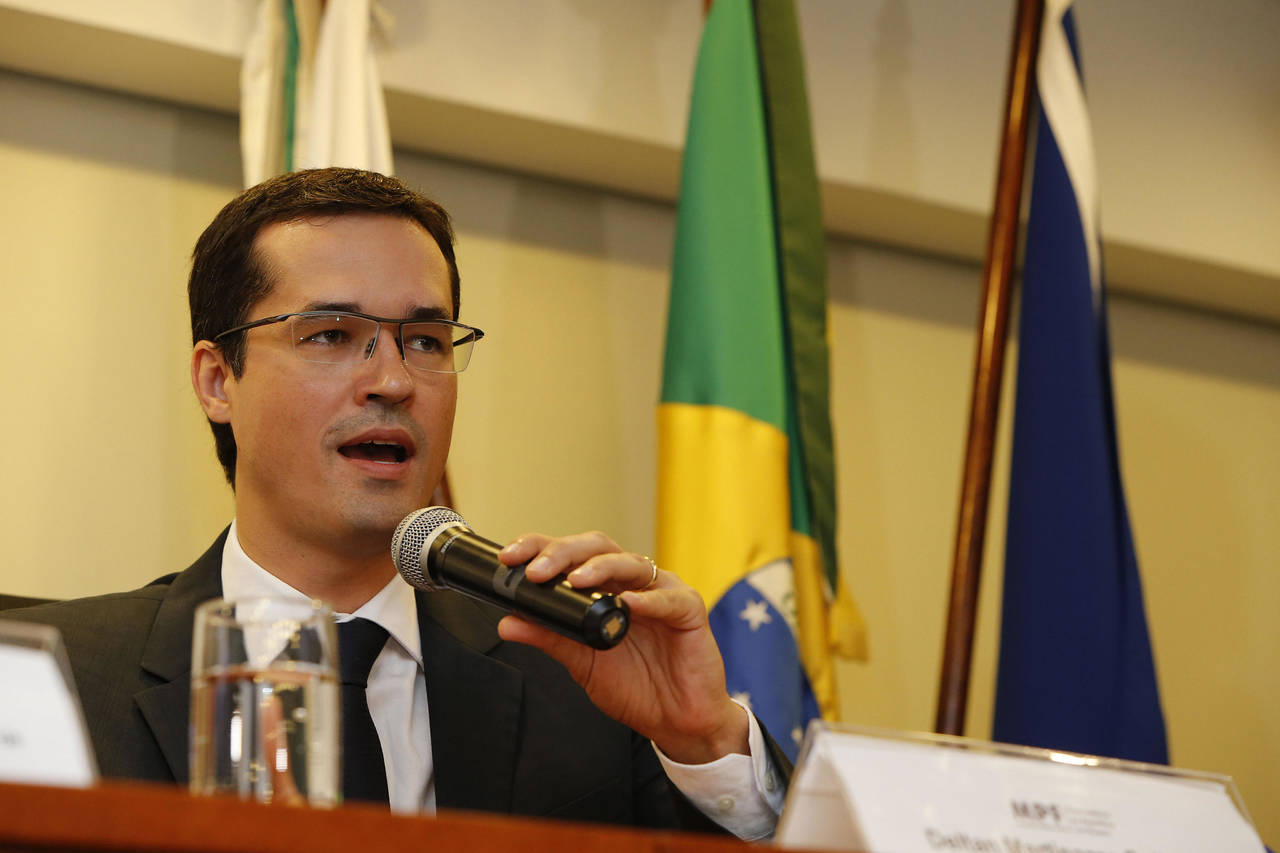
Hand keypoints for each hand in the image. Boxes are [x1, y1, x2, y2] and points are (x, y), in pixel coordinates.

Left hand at [496, 531, 748, 764]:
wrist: (675, 722)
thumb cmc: (635, 686)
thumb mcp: (582, 662)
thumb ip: (549, 637)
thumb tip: (508, 622)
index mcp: (604, 589)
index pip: (570, 556)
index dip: (540, 548)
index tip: (509, 558)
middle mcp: (631, 583)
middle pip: (598, 548)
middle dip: (563, 553)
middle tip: (537, 571)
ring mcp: (661, 592)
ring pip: (631, 563)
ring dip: (600, 568)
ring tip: (576, 580)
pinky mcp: (689, 609)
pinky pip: (669, 597)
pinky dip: (648, 598)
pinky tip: (628, 604)